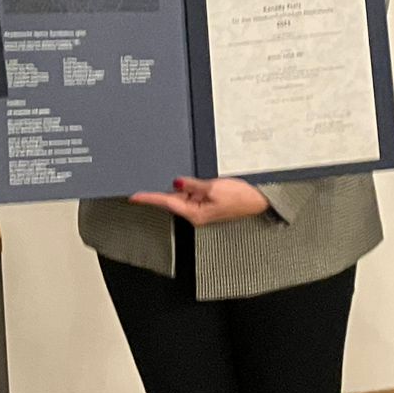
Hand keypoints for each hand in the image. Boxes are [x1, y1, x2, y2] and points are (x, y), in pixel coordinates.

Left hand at [130, 176, 270, 225]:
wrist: (259, 201)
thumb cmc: (240, 198)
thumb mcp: (213, 188)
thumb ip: (192, 185)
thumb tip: (176, 182)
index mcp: (194, 214)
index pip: (166, 203)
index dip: (149, 198)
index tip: (134, 196)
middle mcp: (195, 214)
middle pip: (175, 198)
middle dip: (174, 187)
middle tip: (176, 178)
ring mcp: (202, 210)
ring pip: (185, 195)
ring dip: (186, 186)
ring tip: (203, 182)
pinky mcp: (208, 204)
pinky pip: (194, 194)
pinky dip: (193, 187)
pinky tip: (201, 183)